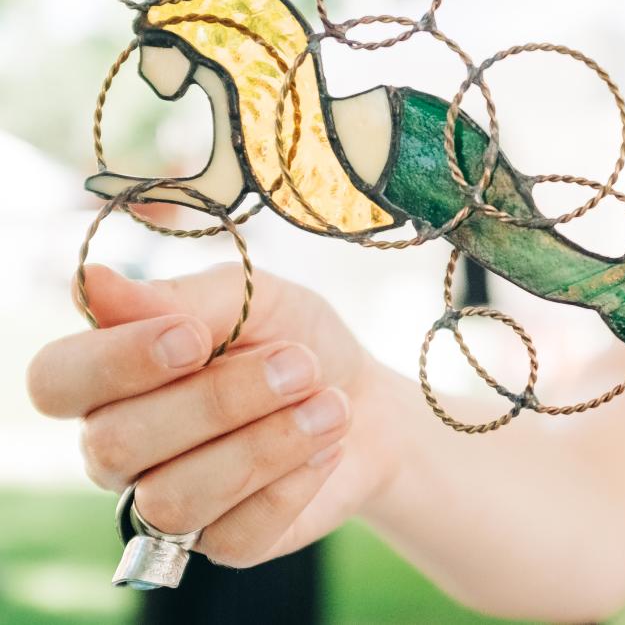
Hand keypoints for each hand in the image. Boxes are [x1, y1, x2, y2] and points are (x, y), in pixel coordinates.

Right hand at [26, 262, 386, 567]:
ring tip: (330, 407)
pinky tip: (327, 447)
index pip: (56, 380)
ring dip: (265, 447)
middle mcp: (118, 447)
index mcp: (108, 377)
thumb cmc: (295, 340)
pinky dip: (292, 486)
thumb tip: (94, 282)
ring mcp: (166, 504)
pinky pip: (234, 536)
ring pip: (174, 499)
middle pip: (116, 444)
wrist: (366, 401)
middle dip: (219, 400)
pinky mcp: (224, 544)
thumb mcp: (254, 299)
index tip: (194, 337)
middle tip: (301, 365)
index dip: (115, 363)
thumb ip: (182, 298)